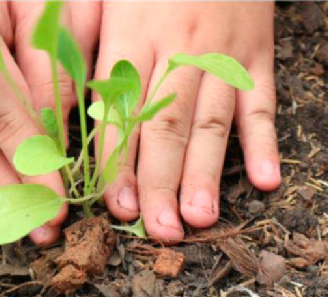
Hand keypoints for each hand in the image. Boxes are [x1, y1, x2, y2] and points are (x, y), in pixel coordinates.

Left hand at [94, 2, 280, 242]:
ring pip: (212, 120)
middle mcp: (177, 50)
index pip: (121, 110)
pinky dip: (265, 140)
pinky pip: (262, 99)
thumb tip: (60, 109)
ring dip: (207, 172)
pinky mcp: (258, 52)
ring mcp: (222, 53)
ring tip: (201, 217)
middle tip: (158, 229)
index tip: (113, 206)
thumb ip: (81, 49)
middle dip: (160, 181)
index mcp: (130, 36)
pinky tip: (267, 179)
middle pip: (167, 124)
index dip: (117, 162)